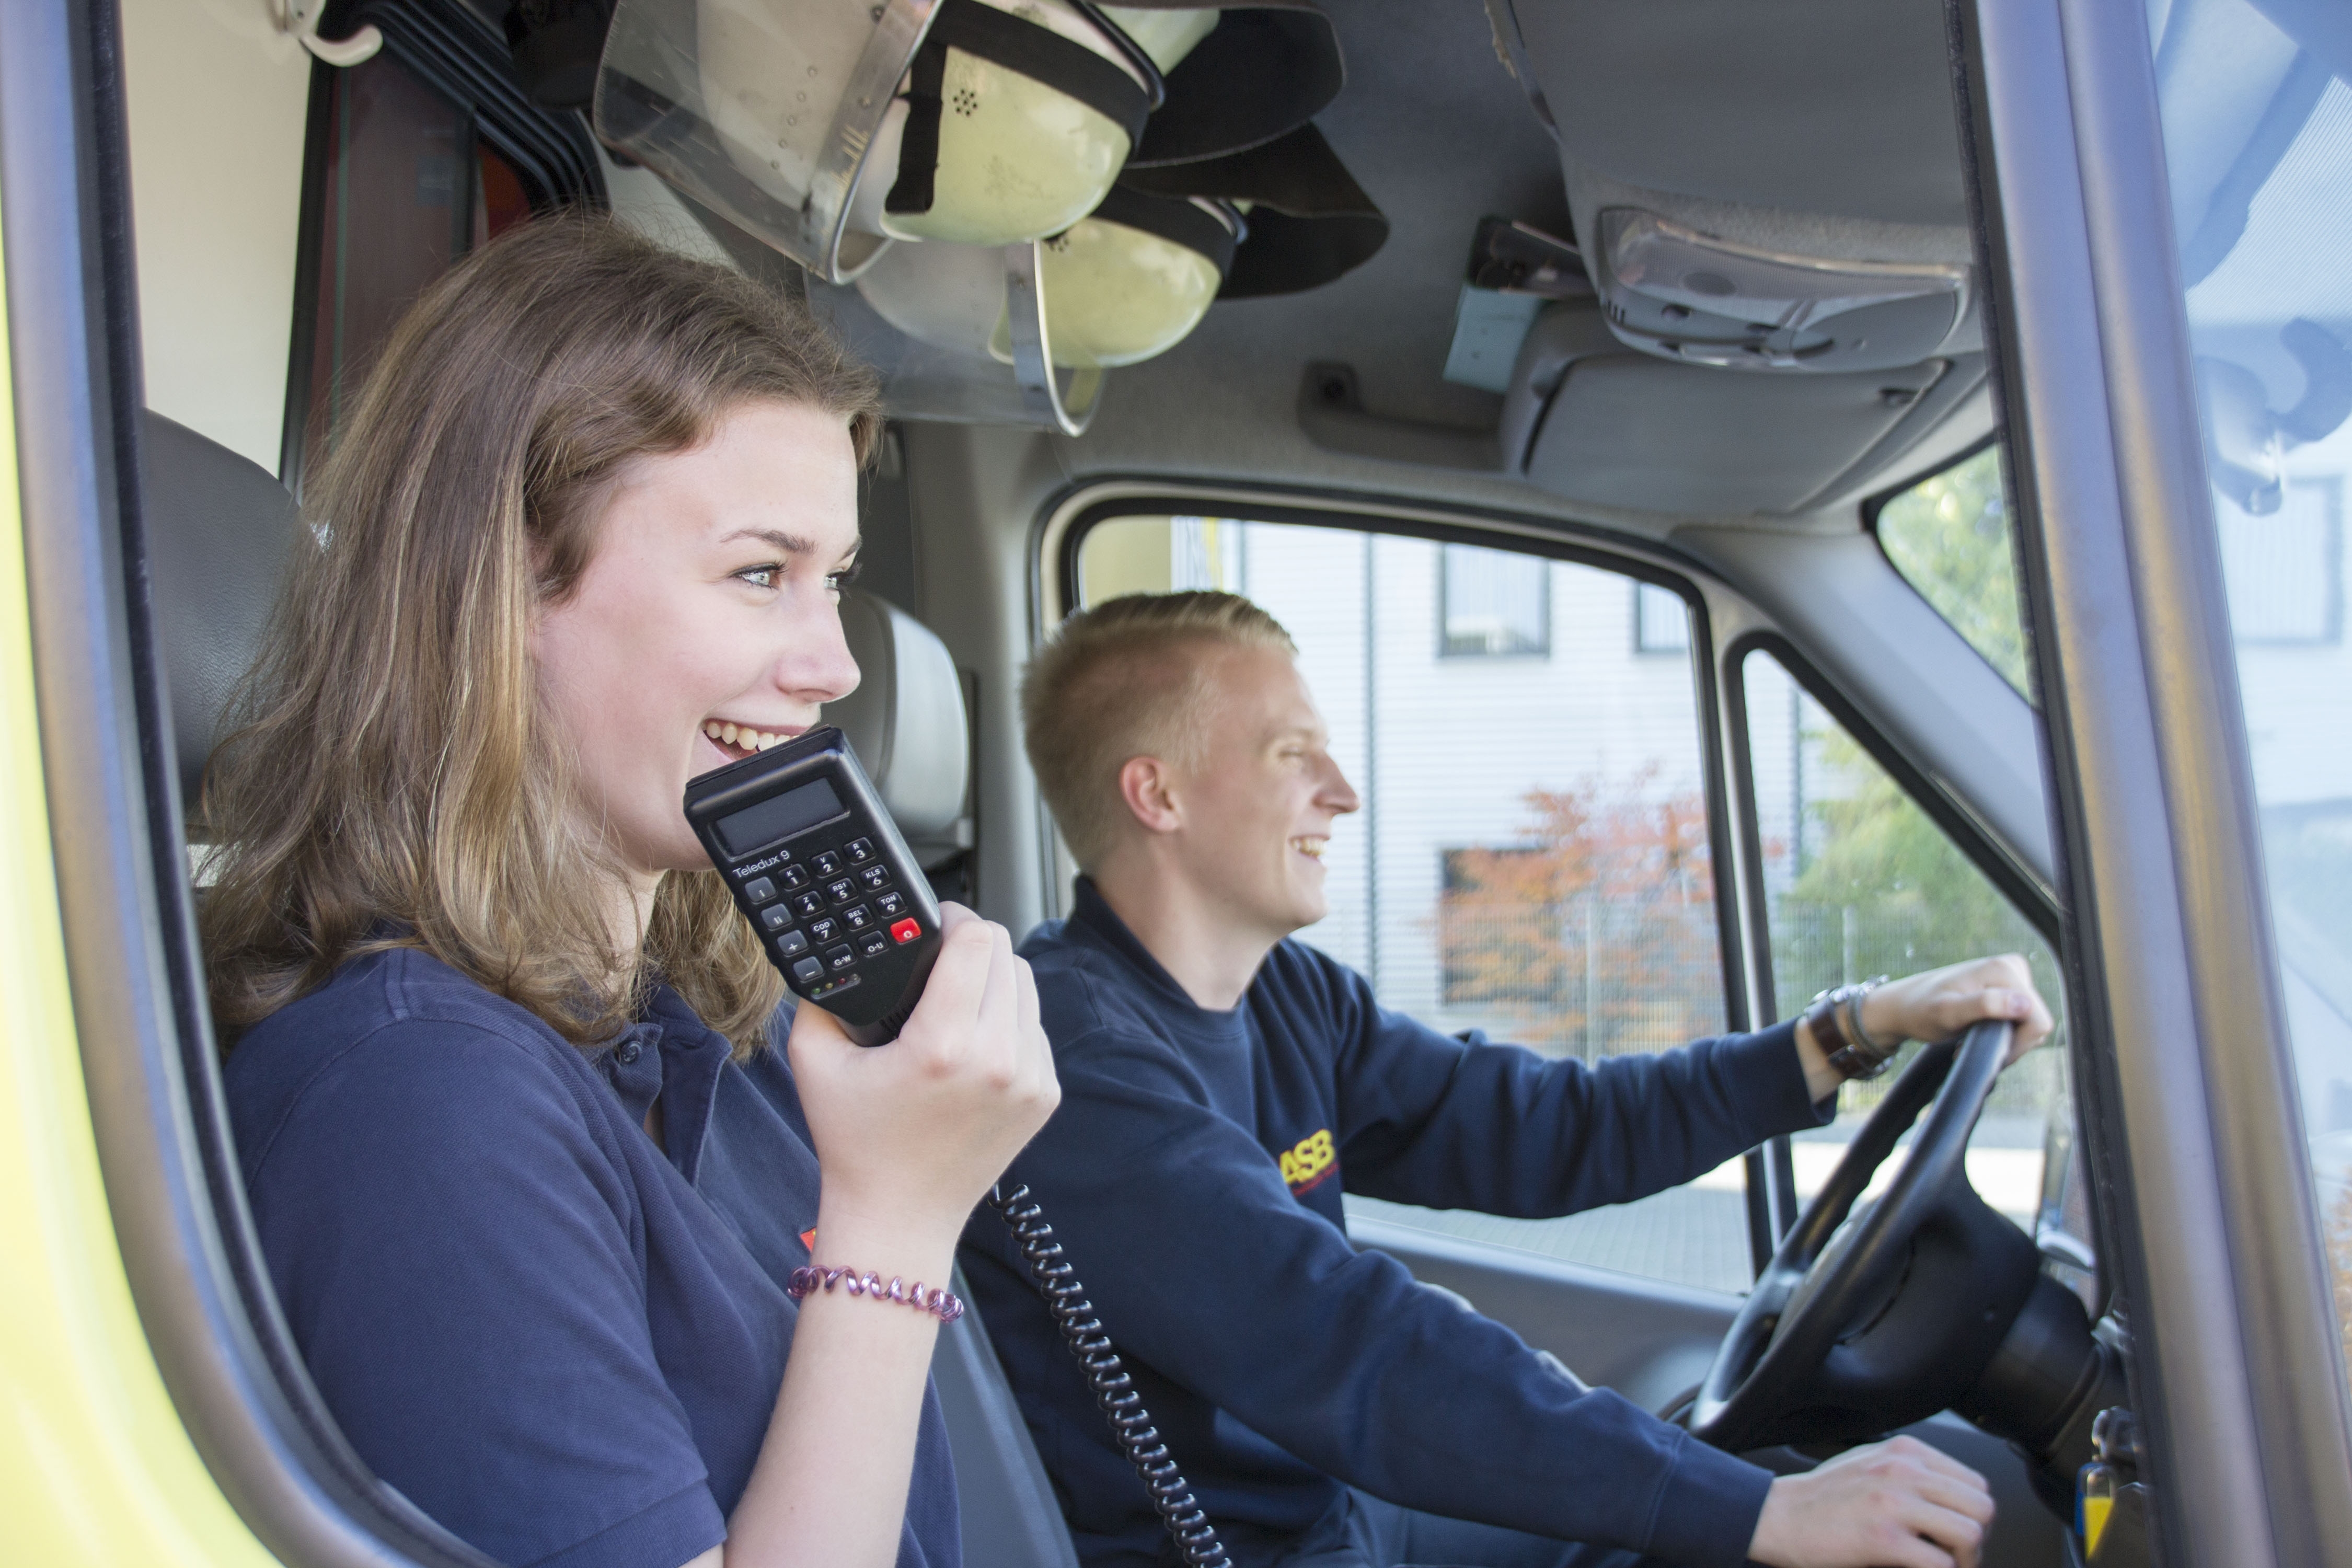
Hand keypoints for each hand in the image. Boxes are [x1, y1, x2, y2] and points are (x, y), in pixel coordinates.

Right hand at [787, 904, 1059, 1268]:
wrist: (899, 1218)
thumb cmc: (855, 1145)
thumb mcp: (815, 1062)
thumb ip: (820, 997)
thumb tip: (840, 953)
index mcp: (943, 1046)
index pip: (977, 941)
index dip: (956, 916)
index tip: (937, 920)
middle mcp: (998, 1060)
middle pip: (1007, 954)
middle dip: (975, 943)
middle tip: (944, 951)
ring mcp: (1030, 1080)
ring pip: (1028, 987)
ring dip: (996, 977)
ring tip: (960, 990)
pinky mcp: (1045, 1096)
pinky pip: (1036, 1029)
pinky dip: (1011, 1020)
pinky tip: (977, 1034)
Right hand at [1749, 1436, 1993, 1567]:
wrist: (1778, 1516)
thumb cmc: (1821, 1497)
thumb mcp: (1870, 1463)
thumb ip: (1911, 1472)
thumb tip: (1952, 1497)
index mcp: (1904, 1452)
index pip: (1976, 1483)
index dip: (1974, 1515)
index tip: (1958, 1533)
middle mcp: (1903, 1471)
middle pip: (1981, 1507)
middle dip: (1977, 1539)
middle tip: (1958, 1556)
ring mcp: (1893, 1504)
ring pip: (1970, 1533)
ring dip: (1965, 1560)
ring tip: (1946, 1566)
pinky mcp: (1883, 1539)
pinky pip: (1940, 1563)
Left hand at [1862, 954, 2053, 1066]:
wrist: (1905, 1005)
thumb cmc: (1921, 1010)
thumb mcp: (1948, 1012)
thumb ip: (1984, 1006)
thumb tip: (2024, 1004)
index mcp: (2006, 970)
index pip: (2038, 1021)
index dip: (2017, 1045)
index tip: (1984, 1049)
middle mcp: (2013, 968)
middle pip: (2037, 1023)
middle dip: (2011, 1043)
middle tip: (1973, 1045)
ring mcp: (2012, 977)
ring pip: (2031, 1024)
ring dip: (2006, 1040)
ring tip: (1973, 1038)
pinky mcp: (2008, 988)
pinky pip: (2022, 1020)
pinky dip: (2003, 1033)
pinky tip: (1979, 1032)